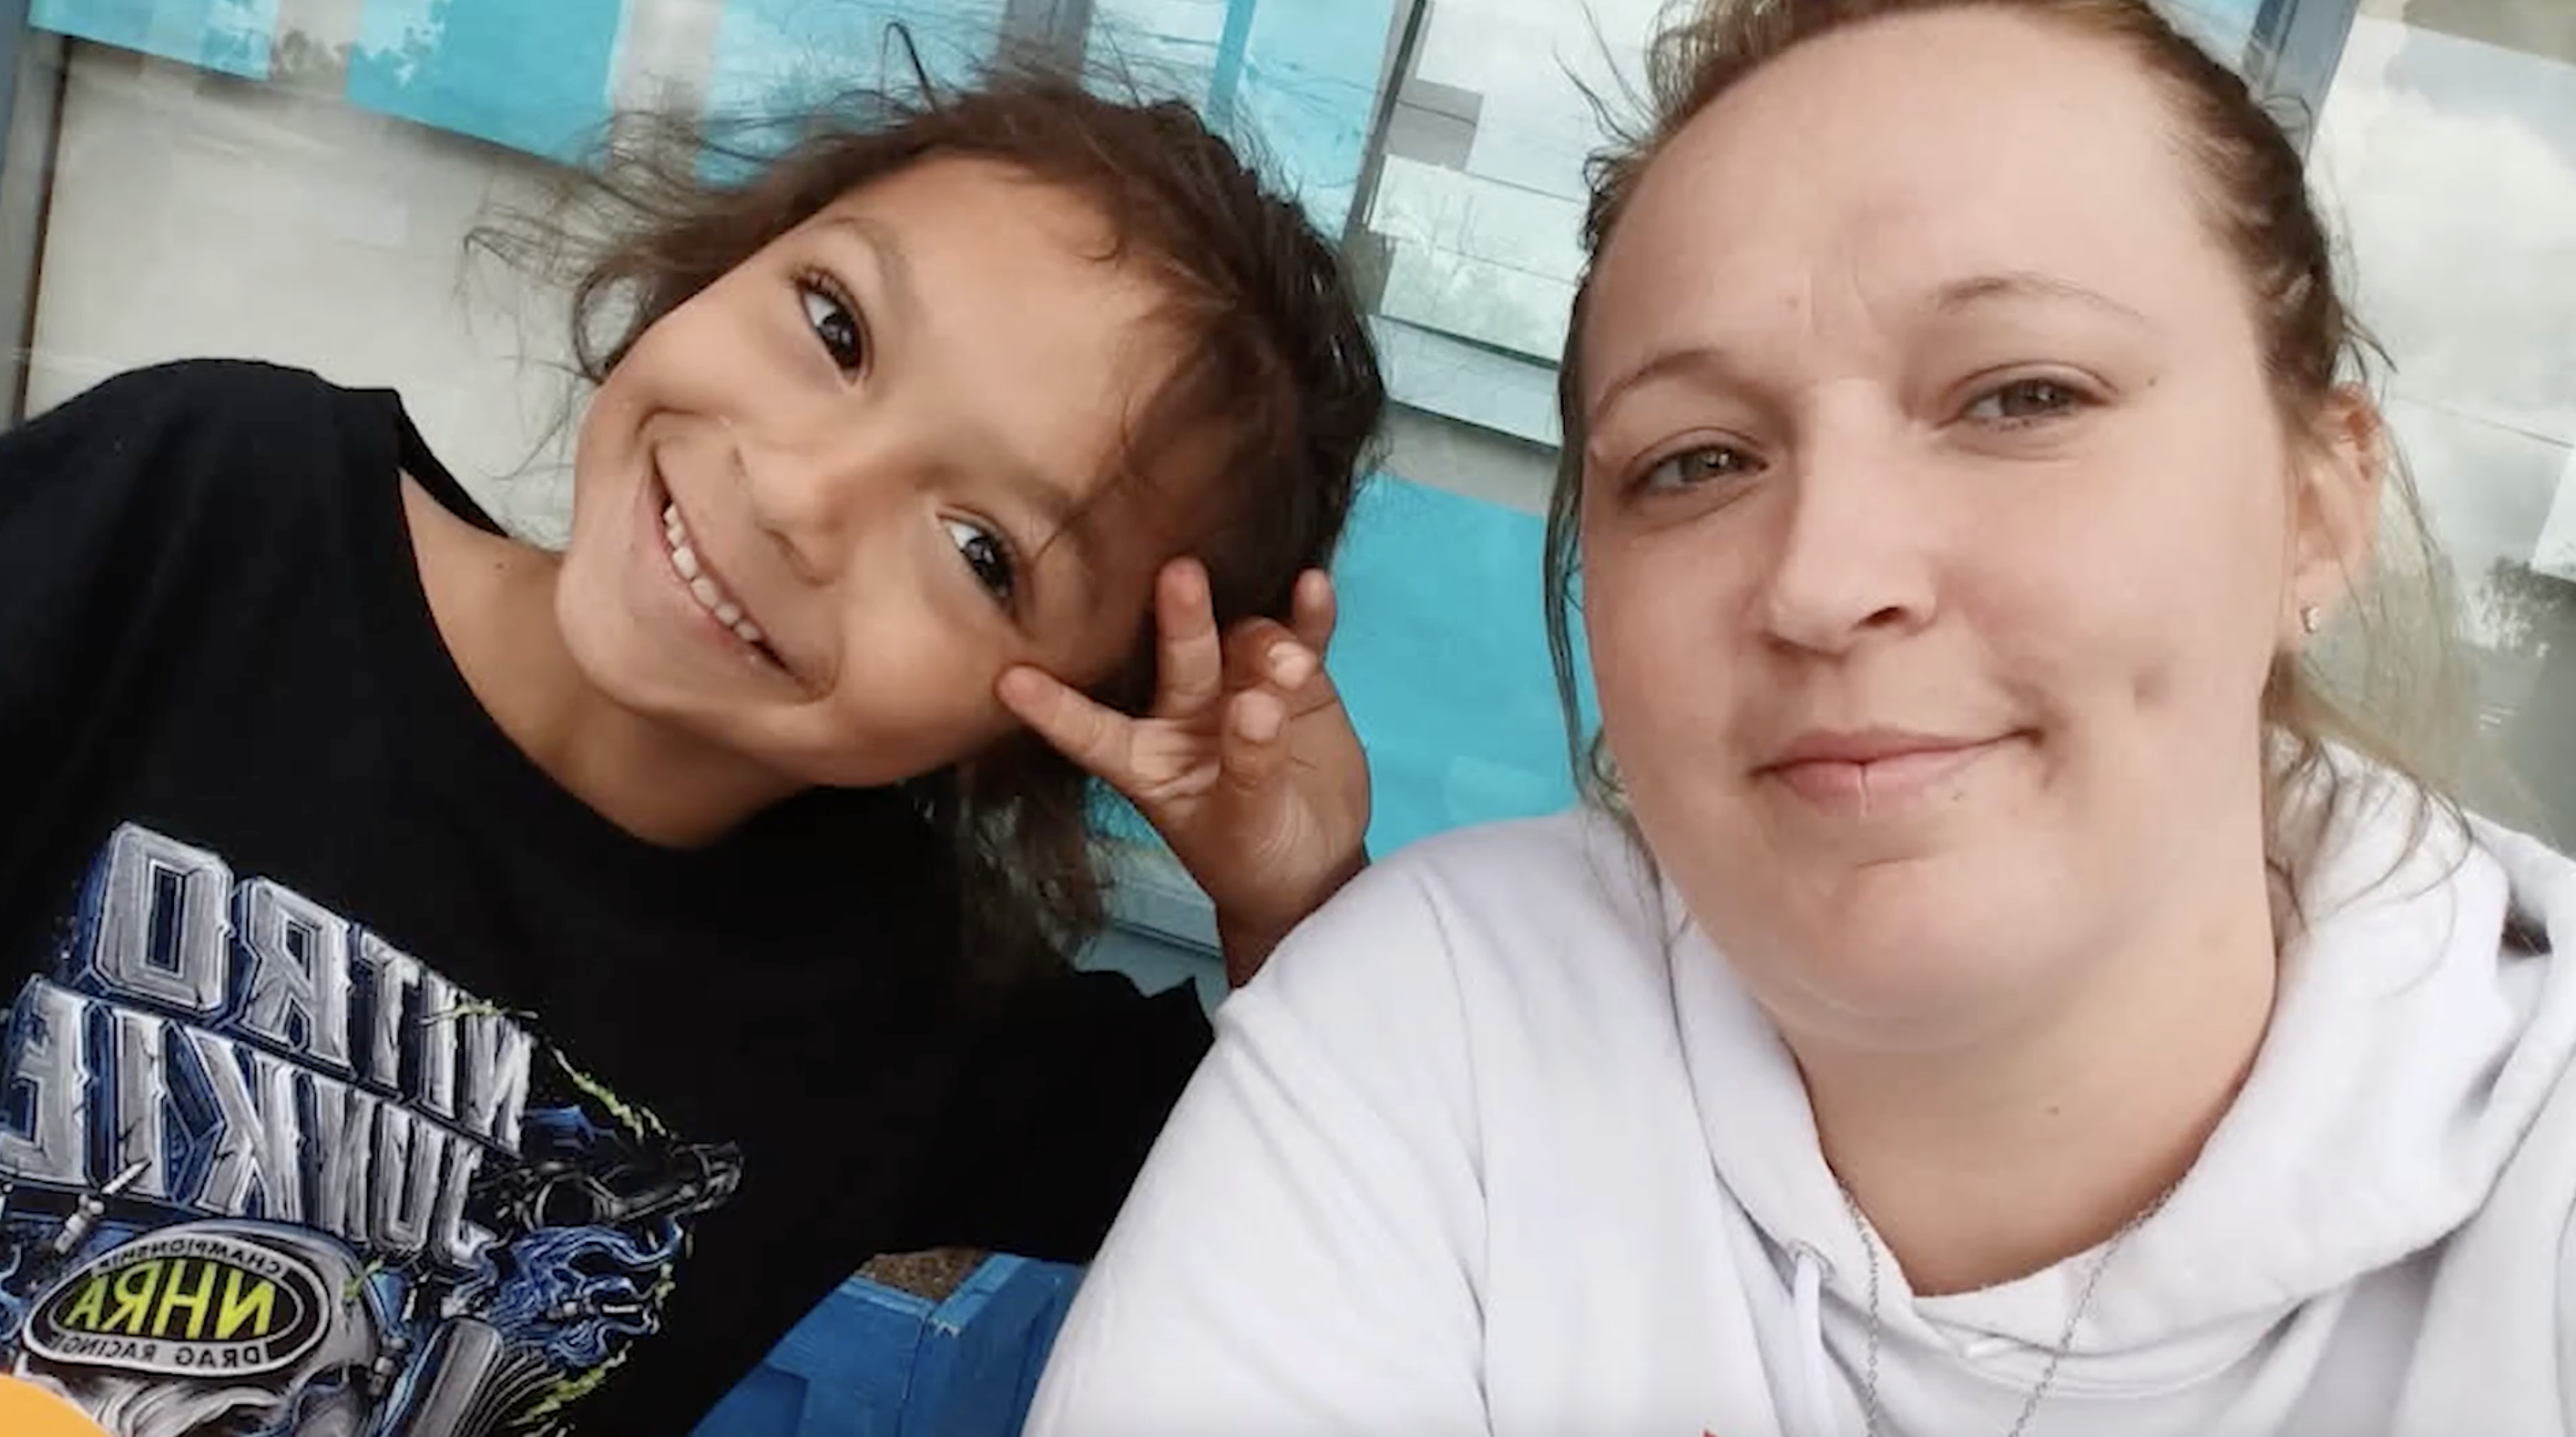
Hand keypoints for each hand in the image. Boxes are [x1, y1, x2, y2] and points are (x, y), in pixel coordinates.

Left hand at [999, 558, 1368, 985]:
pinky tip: (1313, 586)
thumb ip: (1248, 770)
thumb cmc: (1253, 855)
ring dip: (1265, 640)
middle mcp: (1183, 712)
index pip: (1092, 732)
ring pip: (1245, 645)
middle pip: (1180, 661)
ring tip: (1292, 661)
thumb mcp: (1244, 829)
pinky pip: (1301, 638)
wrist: (1312, 864)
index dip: (1055, 710)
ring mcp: (1241, 686)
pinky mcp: (1294, 678)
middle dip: (1179, 620)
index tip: (1011, 681)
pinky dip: (1308, 615)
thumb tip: (1257, 706)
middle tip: (1180, 577)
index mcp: (1145, 759)